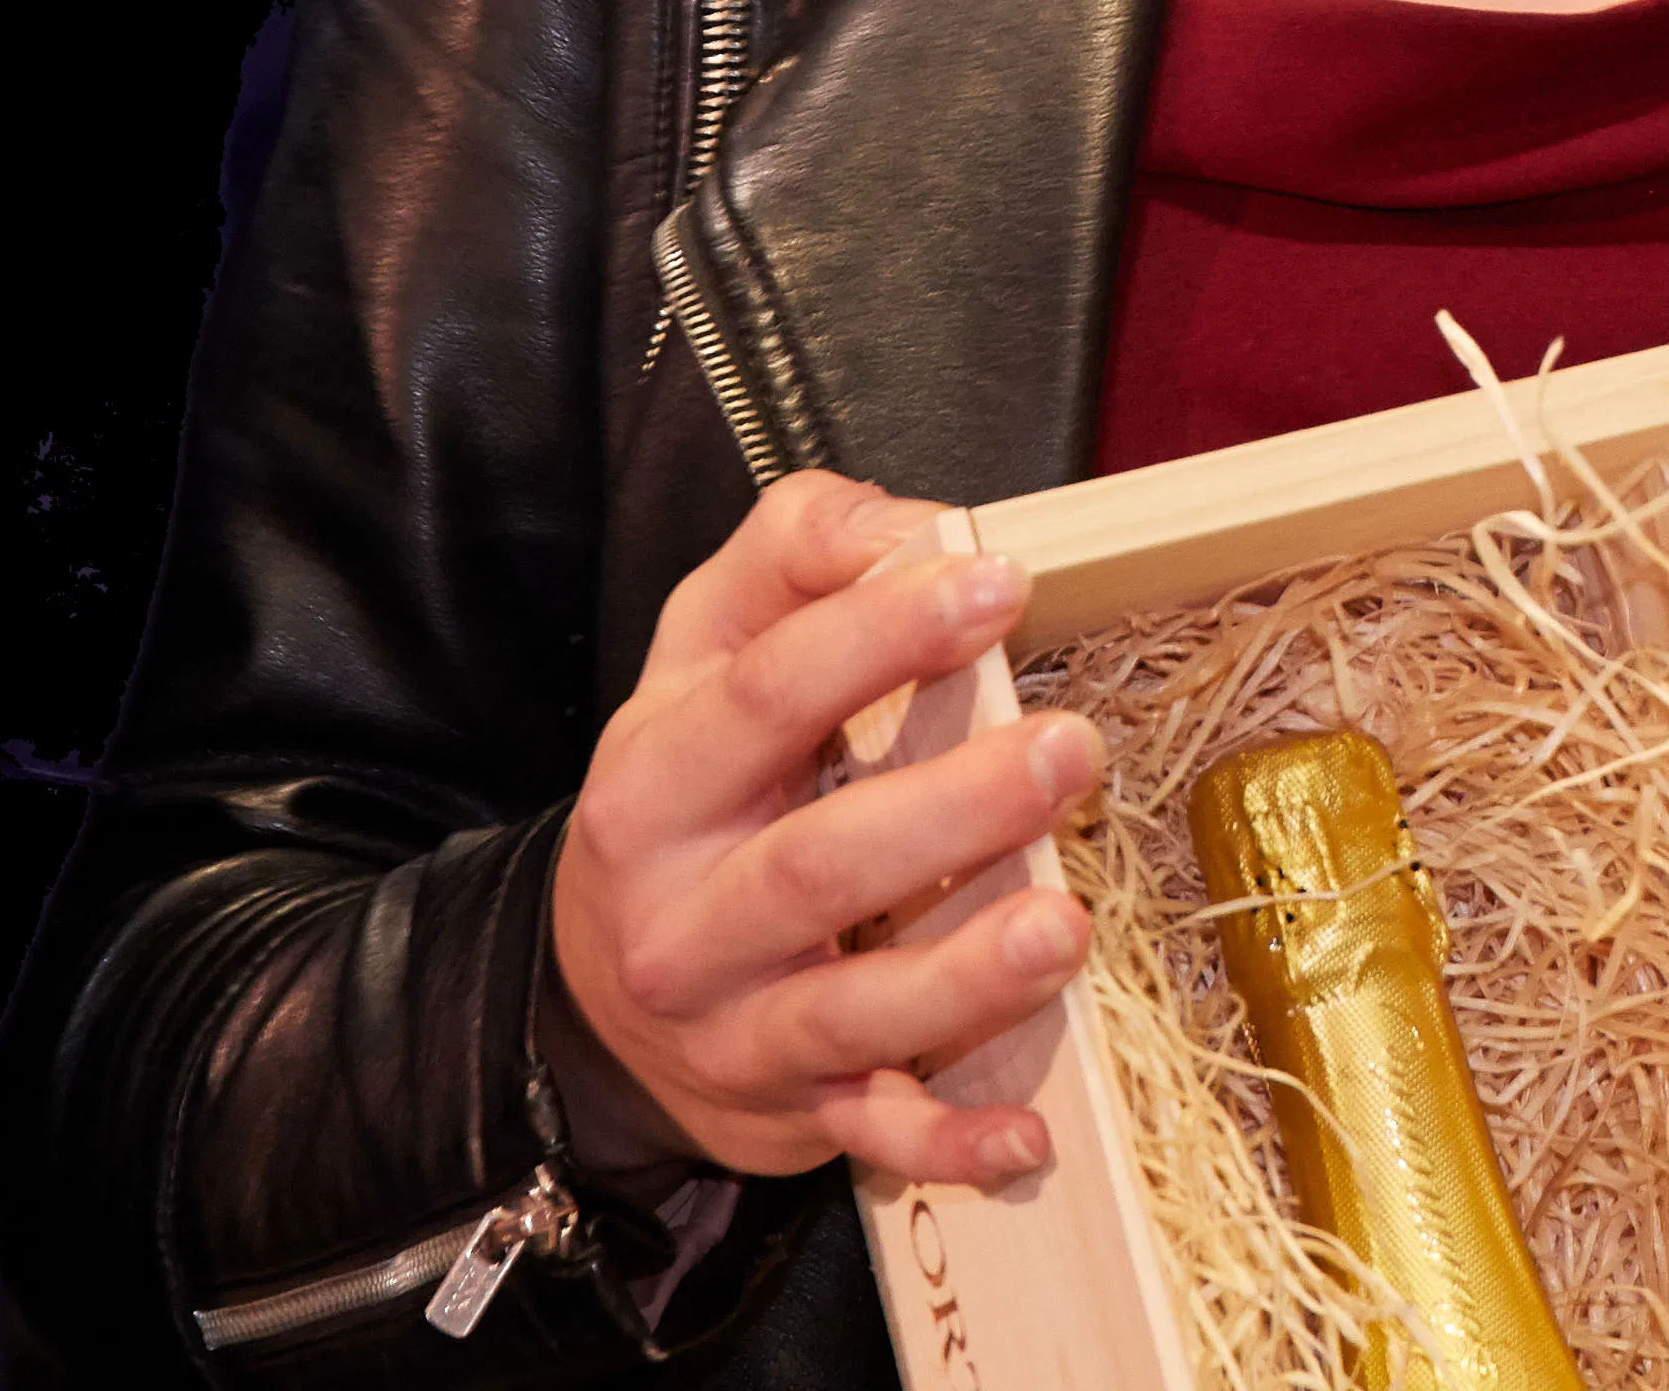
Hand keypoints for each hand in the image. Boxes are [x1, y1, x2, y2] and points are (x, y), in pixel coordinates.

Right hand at [544, 475, 1101, 1184]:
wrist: (598, 986)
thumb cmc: (695, 788)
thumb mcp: (706, 648)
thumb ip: (798, 553)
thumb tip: (912, 524)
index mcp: (660, 783)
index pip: (768, 697)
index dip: (882, 635)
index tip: (996, 587)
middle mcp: (685, 917)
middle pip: (817, 867)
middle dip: (951, 810)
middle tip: (1070, 749)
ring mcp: (736, 1028)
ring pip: (849, 1013)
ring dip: (962, 977)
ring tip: (1063, 926)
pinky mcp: (789, 1114)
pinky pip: (870, 1138)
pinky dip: (946, 1143)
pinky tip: (1026, 1130)